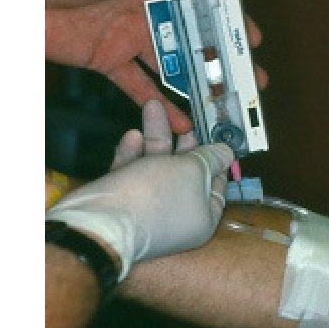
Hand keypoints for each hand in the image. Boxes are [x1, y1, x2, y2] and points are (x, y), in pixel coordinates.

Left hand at [45, 0, 266, 133]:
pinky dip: (160, 105)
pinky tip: (181, 121)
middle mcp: (146, 12)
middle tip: (247, 83)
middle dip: (221, 62)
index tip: (250, 40)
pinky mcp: (109, 63)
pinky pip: (140, 87)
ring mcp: (129, 40)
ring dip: (198, 88)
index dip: (226, 22)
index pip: (198, 3)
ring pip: (172, 68)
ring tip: (221, 108)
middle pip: (192, 40)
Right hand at [46, 100, 233, 279]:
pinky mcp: (122, 201)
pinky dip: (132, 155)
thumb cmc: (157, 196)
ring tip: (152, 107)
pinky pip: (132, 174)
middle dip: (181, 141)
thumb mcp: (194, 171)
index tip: (211, 134)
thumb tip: (227, 153)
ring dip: (155, 139)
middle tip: (180, 119)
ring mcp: (148, 209)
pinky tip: (131, 137)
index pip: (215, 184)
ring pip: (156, 168)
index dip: (215, 158)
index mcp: (202, 217)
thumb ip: (211, 157)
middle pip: (184, 172)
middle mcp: (177, 216)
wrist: (101, 220)